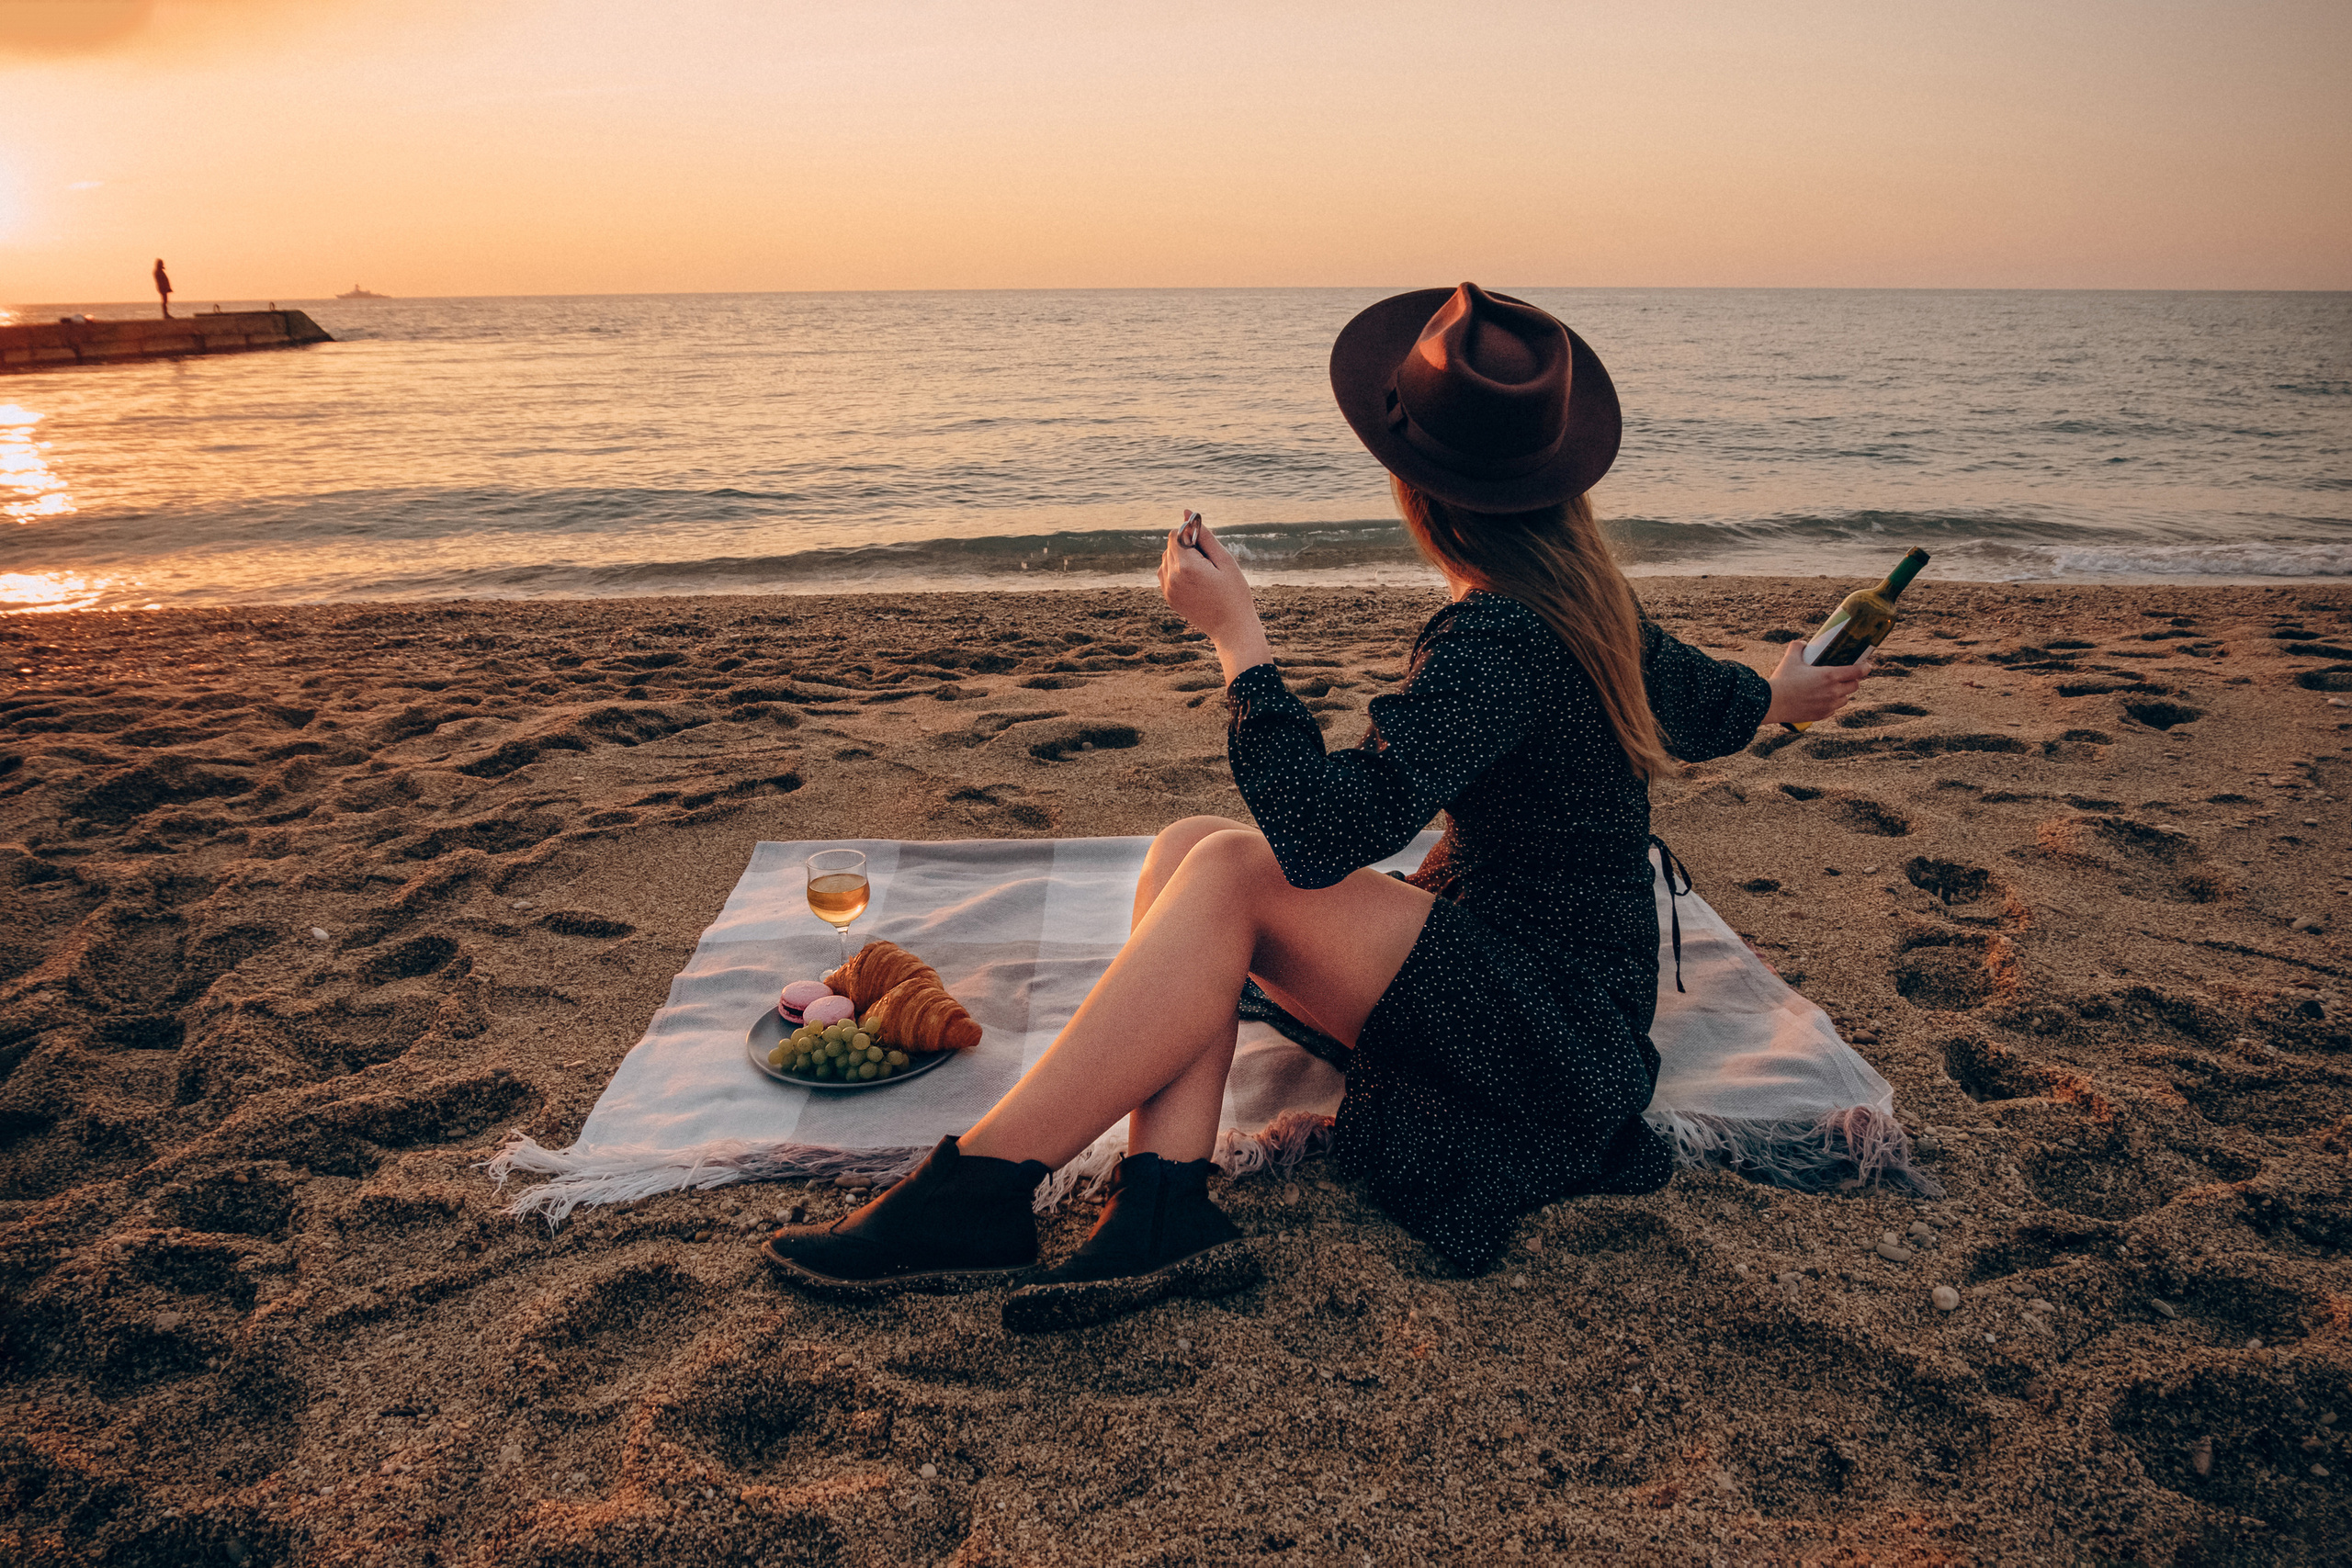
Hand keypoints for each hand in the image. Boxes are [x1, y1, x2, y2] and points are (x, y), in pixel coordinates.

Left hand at [1158, 515, 1270, 681]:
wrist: (1232, 629)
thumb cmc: (1234, 593)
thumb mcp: (1225, 560)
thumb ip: (1205, 535)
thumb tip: (1187, 512)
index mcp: (1186, 566)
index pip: (1176, 534)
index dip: (1191, 534)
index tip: (1207, 546)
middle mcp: (1172, 577)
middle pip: (1171, 545)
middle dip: (1187, 546)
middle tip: (1209, 563)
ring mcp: (1168, 590)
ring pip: (1166, 559)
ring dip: (1182, 558)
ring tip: (1204, 574)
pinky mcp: (1169, 598)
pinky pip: (1165, 574)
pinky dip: (1177, 571)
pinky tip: (1196, 581)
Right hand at [1764, 642, 1871, 724]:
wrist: (1772, 703)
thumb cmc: (1782, 680)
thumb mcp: (1790, 659)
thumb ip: (1798, 647)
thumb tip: (1803, 643)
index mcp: (1830, 675)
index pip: (1858, 671)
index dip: (1865, 667)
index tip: (1866, 665)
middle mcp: (1833, 691)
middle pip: (1854, 686)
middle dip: (1852, 680)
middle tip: (1846, 676)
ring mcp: (1829, 705)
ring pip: (1845, 699)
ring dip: (1843, 693)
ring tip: (1833, 689)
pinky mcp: (1822, 715)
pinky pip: (1833, 709)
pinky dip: (1831, 704)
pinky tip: (1822, 700)